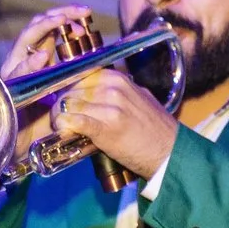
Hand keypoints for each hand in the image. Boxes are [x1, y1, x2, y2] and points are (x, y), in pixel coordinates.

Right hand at [3, 6, 97, 153]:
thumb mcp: (65, 95)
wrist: (24, 150)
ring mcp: (12, 73)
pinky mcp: (5, 91)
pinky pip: (16, 74)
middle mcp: (22, 61)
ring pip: (24, 43)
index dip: (66, 17)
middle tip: (79, 12)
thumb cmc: (44, 123)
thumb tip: (100, 61)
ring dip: (42, 29)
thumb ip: (76, 78)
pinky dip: (28, 64)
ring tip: (60, 22)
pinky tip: (41, 57)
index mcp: (37, 59)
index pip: (50, 28)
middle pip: (36, 27)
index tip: (85, 12)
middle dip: (57, 15)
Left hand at [49, 67, 178, 184]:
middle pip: (70, 91)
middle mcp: (112, 89)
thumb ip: (116, 91)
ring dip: (59, 118)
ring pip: (68, 106)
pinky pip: (75, 122)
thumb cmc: (153, 128)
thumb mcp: (137, 98)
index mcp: (117, 79)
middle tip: (60, 118)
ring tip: (61, 128)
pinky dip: (66, 127)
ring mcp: (109, 108)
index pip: (78, 76)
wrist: (169, 151)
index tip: (63, 102)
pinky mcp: (105, 129)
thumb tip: (93, 92)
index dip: (67, 90)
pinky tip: (65, 132)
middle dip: (61, 105)